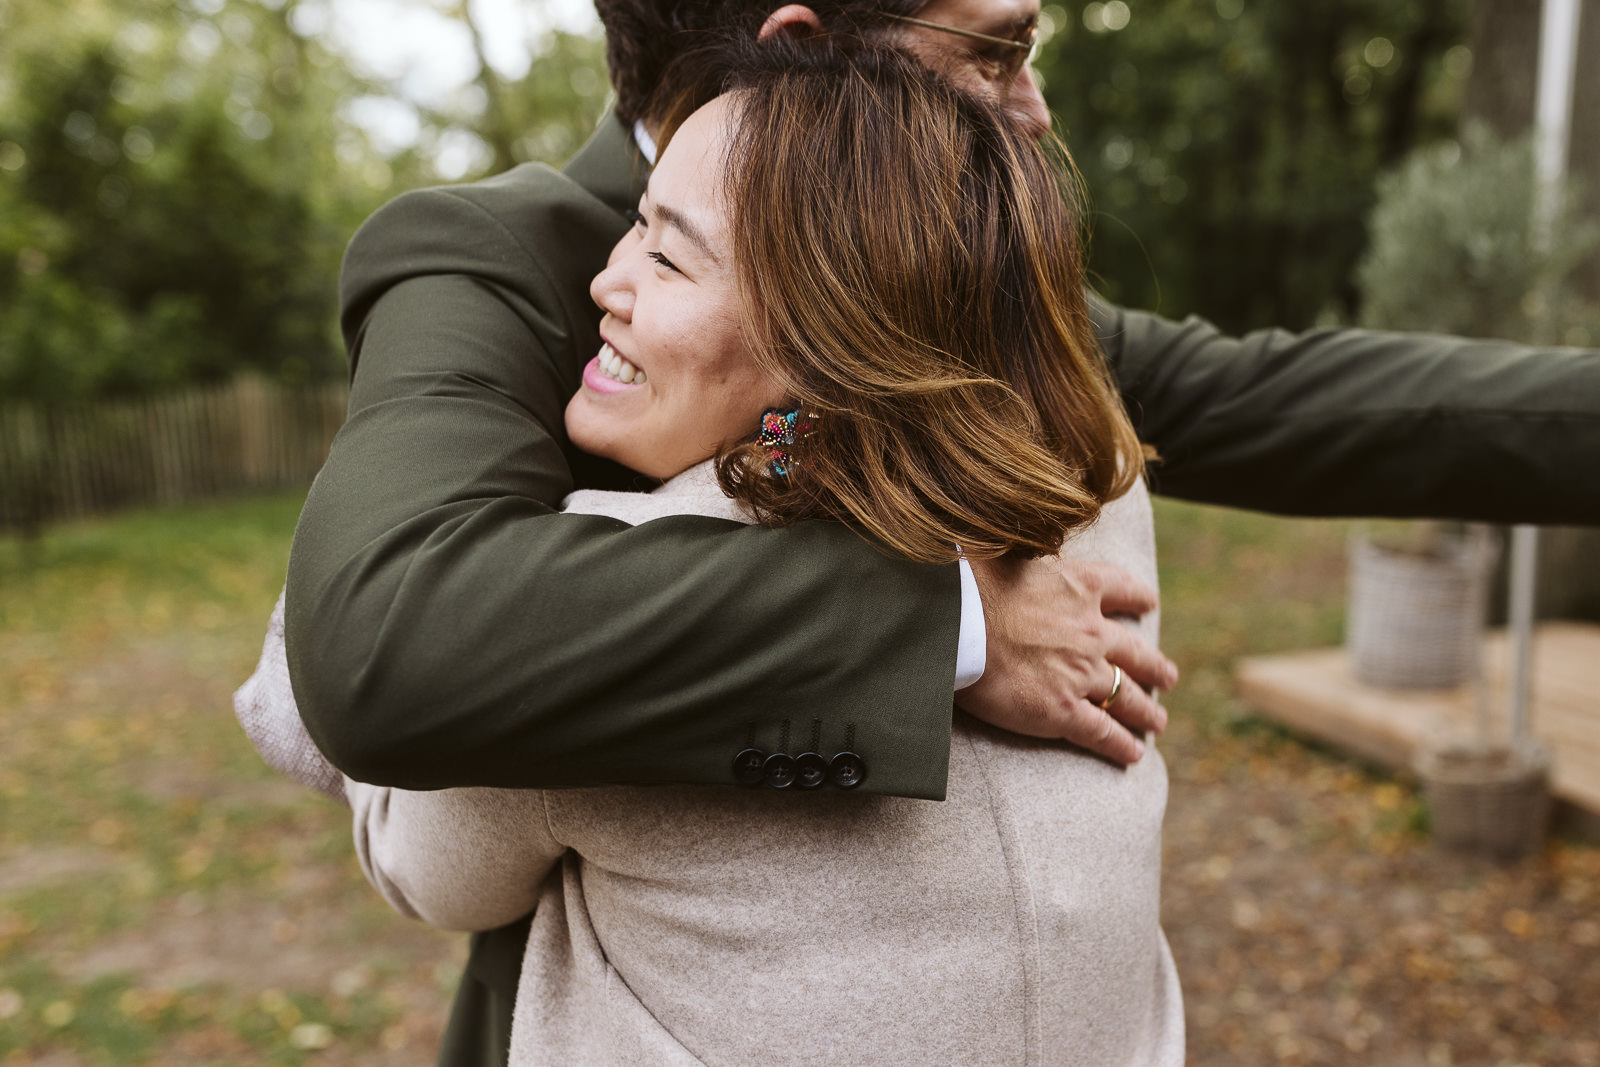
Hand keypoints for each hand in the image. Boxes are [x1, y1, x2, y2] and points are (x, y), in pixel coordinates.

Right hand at [957, 554, 1177, 764]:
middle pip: (1134, 652)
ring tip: (1157, 721)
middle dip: (1153, 667)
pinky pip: (1102, 731)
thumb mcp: (1010, 557)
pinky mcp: (1063, 709)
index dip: (1137, 598)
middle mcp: (1090, 630)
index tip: (1148, 604)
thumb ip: (1026, 564)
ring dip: (1145, 711)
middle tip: (1168, 678)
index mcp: (1079, 587)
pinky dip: (1121, 744)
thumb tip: (1009, 560)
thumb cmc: (971, 583)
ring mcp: (1081, 672)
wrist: (958, 619)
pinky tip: (1133, 753)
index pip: (1121, 589)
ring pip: (1126, 695)